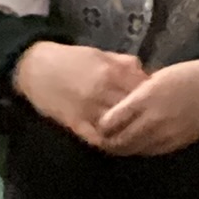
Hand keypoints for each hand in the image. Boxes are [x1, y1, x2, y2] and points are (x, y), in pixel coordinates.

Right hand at [13, 42, 145, 147]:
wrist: (37, 68)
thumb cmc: (72, 59)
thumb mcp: (102, 54)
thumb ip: (125, 64)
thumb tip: (148, 75)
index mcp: (113, 71)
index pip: (144, 88)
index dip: (155, 96)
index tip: (160, 101)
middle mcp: (104, 92)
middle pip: (134, 109)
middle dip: (145, 115)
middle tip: (154, 121)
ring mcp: (90, 110)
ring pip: (118, 127)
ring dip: (130, 132)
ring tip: (141, 135)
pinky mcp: (76, 124)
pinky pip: (98, 138)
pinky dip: (110, 142)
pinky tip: (119, 143)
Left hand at [95, 59, 198, 157]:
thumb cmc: (188, 74)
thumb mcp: (158, 76)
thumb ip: (136, 92)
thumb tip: (116, 105)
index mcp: (146, 97)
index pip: (110, 122)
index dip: (100, 125)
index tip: (97, 122)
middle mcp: (153, 119)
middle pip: (118, 141)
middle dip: (107, 141)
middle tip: (103, 138)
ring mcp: (165, 134)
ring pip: (133, 150)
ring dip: (123, 148)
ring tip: (118, 142)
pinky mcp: (176, 144)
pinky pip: (150, 152)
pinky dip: (140, 149)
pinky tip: (139, 142)